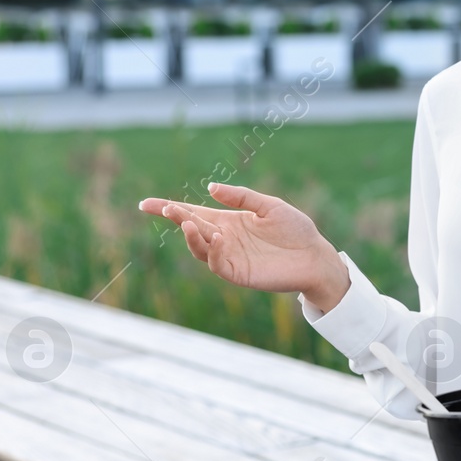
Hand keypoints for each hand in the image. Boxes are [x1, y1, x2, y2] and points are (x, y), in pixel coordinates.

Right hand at [137, 183, 348, 309]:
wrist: (315, 256)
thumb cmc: (295, 230)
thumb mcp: (269, 205)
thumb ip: (241, 197)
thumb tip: (210, 187)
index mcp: (228, 221)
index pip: (192, 213)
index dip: (168, 208)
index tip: (145, 204)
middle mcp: (223, 239)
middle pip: (191, 228)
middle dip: (177, 218)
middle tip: (168, 208)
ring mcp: (229, 257)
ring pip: (199, 249)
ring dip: (191, 236)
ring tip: (189, 221)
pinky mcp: (238, 273)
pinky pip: (217, 264)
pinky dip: (212, 252)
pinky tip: (216, 238)